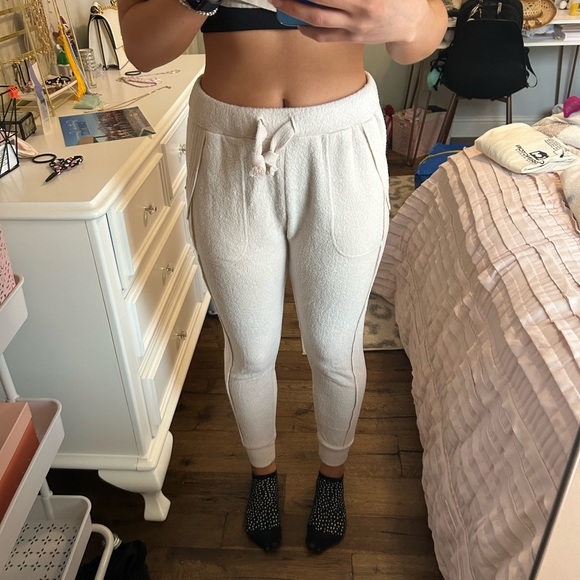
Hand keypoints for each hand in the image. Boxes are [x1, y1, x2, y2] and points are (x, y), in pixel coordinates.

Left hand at [269, 0, 447, 62]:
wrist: (412, 23)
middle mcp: (360, 8)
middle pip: (318, 0)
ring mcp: (355, 26)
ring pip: (317, 19)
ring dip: (294, 11)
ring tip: (281, 2)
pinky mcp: (352, 39)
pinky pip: (324, 37)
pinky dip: (308, 30)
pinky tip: (298, 22)